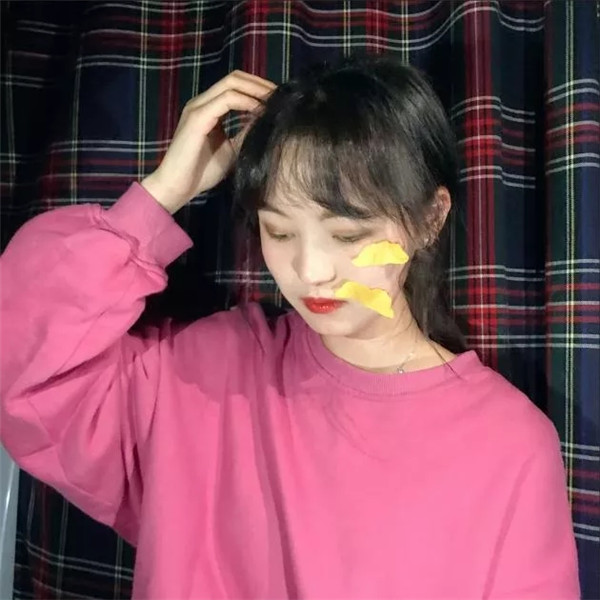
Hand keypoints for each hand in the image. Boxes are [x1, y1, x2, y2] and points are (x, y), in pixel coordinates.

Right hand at [141, 70, 275, 213]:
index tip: (279, 99)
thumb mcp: (232, 150)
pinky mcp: (198, 117)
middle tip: (281, 96)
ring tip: (274, 102)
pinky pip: (227, 100)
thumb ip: (245, 134)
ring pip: (231, 84)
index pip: (236, 85)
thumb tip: (267, 121)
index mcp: (209, 109)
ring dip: (256, 90)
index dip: (258, 88)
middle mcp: (202, 103)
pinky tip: (260, 112)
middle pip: (235, 78)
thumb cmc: (201, 173)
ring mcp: (198, 107)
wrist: (178, 187)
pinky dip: (247, 102)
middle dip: (260, 84)